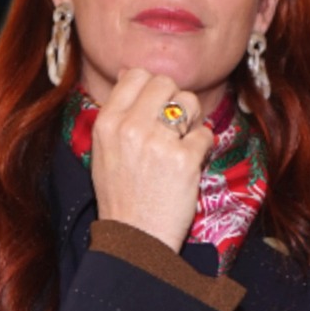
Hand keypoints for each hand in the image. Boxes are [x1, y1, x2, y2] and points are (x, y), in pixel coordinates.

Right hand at [86, 67, 214, 252]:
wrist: (135, 238)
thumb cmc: (121, 196)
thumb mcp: (104, 150)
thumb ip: (117, 112)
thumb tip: (130, 72)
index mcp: (107, 123)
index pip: (136, 75)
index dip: (152, 87)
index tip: (156, 107)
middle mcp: (130, 128)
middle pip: (165, 83)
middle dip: (175, 101)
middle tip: (172, 128)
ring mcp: (158, 143)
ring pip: (189, 103)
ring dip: (191, 121)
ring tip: (180, 145)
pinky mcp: (183, 160)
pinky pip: (205, 134)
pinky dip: (202, 149)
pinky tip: (188, 166)